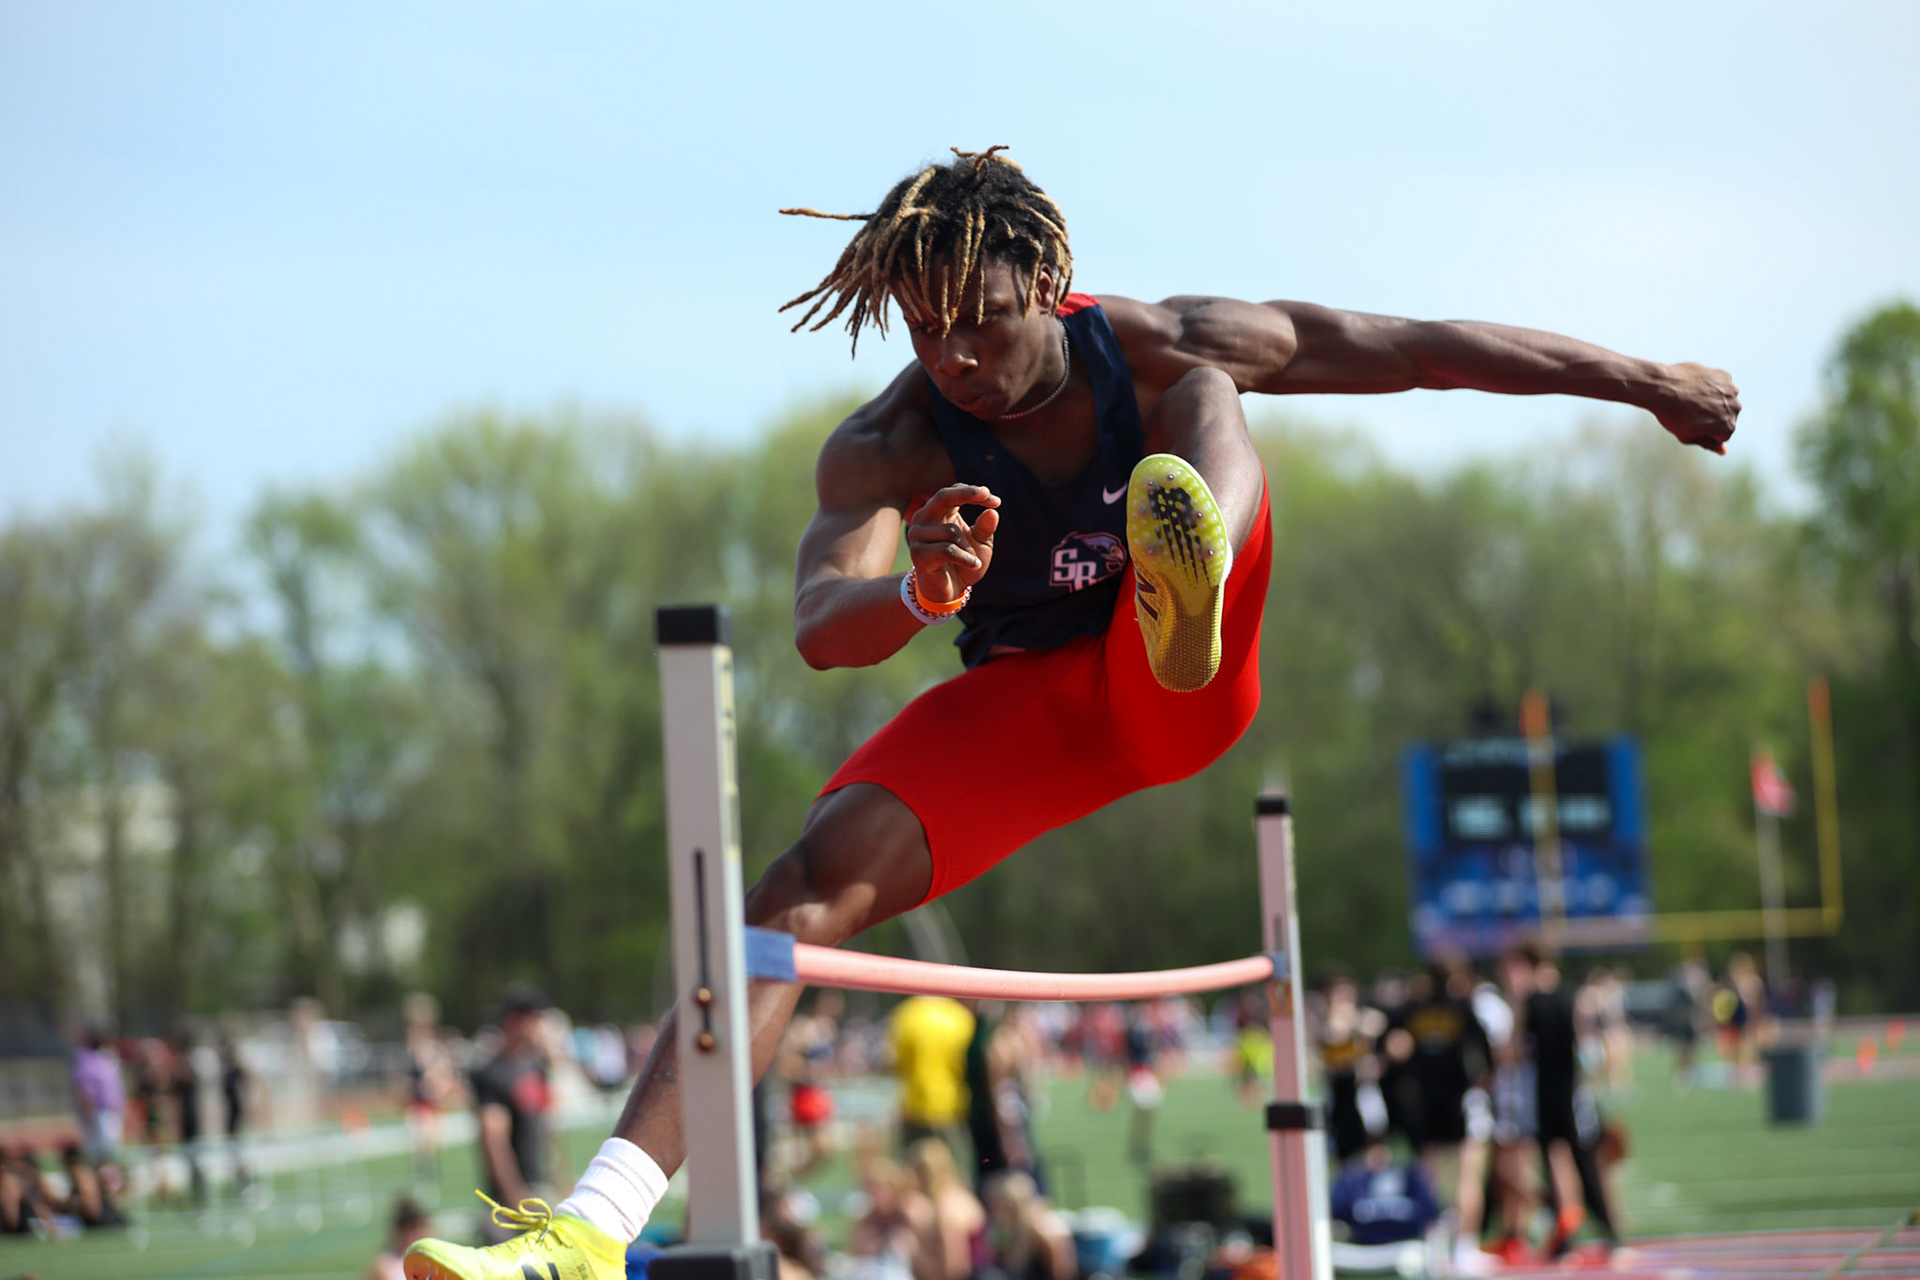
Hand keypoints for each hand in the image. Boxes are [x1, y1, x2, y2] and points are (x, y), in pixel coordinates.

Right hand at [908, 483, 999, 603]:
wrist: (949, 591)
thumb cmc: (964, 562)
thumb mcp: (981, 544)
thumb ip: (985, 528)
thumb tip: (992, 512)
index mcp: (940, 511)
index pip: (954, 492)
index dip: (973, 493)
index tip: (997, 502)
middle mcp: (924, 518)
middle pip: (943, 496)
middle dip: (966, 494)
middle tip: (986, 495)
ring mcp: (918, 535)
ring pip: (951, 531)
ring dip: (968, 547)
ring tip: (971, 560)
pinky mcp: (918, 554)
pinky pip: (947, 550)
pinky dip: (965, 558)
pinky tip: (974, 565)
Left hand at [1655, 362, 1740, 454]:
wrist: (1662, 386)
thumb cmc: (1672, 415)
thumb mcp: (1687, 436)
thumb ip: (1708, 444)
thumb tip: (1723, 451)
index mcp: (1728, 428)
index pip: (1721, 435)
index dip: (1703, 431)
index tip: (1689, 424)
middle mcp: (1735, 409)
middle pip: (1725, 417)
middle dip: (1711, 416)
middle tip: (1689, 410)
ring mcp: (1732, 391)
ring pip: (1724, 400)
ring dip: (1713, 400)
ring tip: (1692, 398)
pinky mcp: (1726, 376)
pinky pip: (1721, 385)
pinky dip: (1711, 386)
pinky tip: (1695, 386)